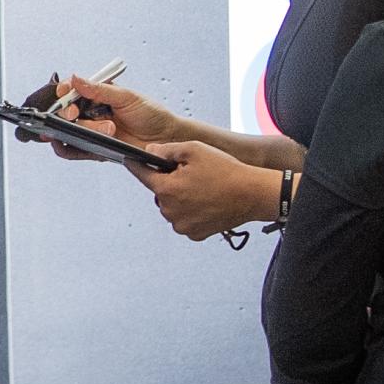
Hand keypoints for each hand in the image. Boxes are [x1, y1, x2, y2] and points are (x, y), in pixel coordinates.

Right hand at [40, 73, 181, 146]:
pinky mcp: (94, 148)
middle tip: (75, 114)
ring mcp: (91, 130)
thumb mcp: (127, 97)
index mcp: (97, 94)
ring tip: (109, 129)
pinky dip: (67, 148)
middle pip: (65, 111)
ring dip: (82, 129)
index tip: (64, 93)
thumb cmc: (151, 114)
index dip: (63, 91)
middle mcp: (91, 112)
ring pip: (69, 130)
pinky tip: (78, 143)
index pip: (71, 90)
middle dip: (68, 112)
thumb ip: (100, 89)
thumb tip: (76, 78)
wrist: (165, 137)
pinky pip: (72, 151)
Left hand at [144, 144, 274, 241]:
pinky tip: (207, 201)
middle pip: (160, 192)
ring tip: (203, 188)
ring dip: (181, 197)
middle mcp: (170, 211)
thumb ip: (166, 150)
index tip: (131, 160)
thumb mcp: (194, 149)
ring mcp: (182, 225)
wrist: (253, 194)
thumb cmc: (226, 172)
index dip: (137, 165)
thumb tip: (149, 151)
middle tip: (191, 174)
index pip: (142, 175)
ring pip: (172, 207)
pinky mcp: (195, 234)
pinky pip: (185, 219)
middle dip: (170, 182)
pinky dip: (192, 211)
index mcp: (167, 189)